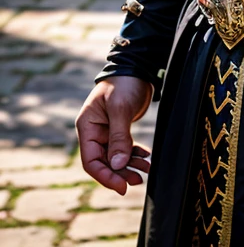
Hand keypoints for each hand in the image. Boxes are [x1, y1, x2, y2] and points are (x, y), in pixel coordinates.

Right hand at [76, 76, 152, 193]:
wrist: (137, 67)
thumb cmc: (124, 83)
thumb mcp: (120, 108)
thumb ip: (119, 137)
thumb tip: (118, 164)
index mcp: (87, 127)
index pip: (91, 161)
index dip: (105, 176)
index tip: (122, 187)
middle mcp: (94, 131)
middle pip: (104, 162)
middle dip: (120, 173)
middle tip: (138, 181)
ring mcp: (106, 131)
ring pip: (116, 157)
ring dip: (129, 165)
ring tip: (146, 170)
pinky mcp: (119, 128)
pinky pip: (125, 147)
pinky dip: (134, 154)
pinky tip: (146, 157)